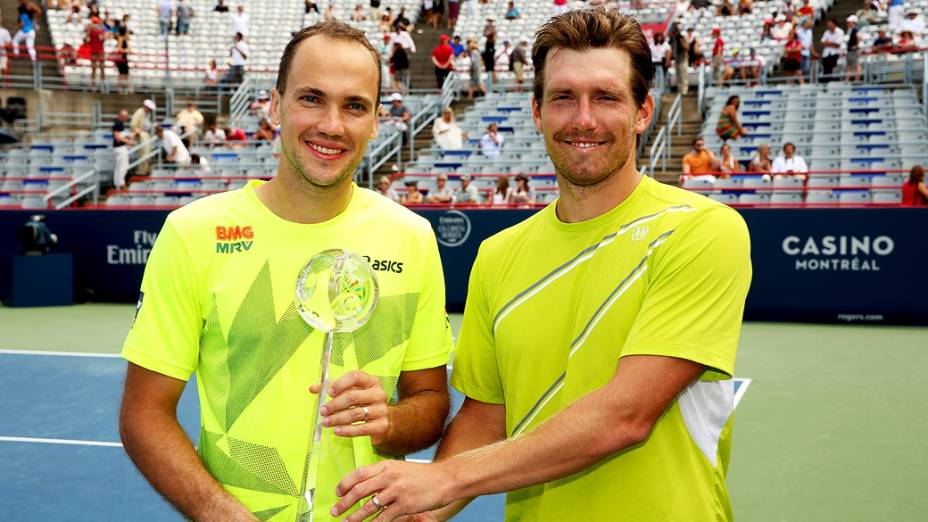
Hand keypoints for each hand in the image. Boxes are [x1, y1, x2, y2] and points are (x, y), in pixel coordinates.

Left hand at [314, 371, 390, 444]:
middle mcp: (378, 394)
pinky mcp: (381, 426)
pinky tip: (336, 431)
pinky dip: (347, 430)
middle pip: (353, 397)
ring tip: (326, 422)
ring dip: (337, 419)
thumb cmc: (365, 403)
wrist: (387, 421)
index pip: (355, 377)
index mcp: (371, 382)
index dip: (340, 384)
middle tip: (323, 411)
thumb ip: (333, 388)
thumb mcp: (353, 392)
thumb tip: (313, 388)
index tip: (328, 392)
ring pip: (355, 414)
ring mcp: (380, 410)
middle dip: (335, 405)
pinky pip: (361, 429)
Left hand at [331, 460, 450, 520]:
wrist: (445, 479)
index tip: (337, 492)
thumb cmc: (423, 475)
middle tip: (335, 511)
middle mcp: (389, 477)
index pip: (358, 473)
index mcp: (386, 466)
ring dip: (355, 516)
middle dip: (344, 502)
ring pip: (369, 506)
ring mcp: (397, 491)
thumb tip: (364, 484)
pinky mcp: (405, 505)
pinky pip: (384, 517)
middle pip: (359, 490)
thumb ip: (383, 474)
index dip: (344, 483)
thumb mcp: (400, 468)